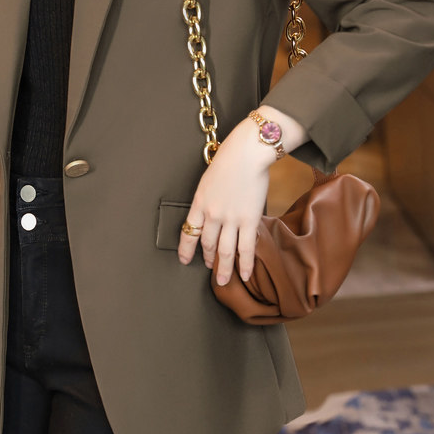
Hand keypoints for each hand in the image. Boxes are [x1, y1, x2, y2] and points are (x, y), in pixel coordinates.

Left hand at [177, 123, 270, 283]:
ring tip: (223, 281)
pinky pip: (245, 248)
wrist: (247, 153)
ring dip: (223, 269)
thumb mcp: (209, 179)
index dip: (185, 248)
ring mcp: (230, 219)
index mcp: (199, 202)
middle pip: (207, 244)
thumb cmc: (230, 160)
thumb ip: (209, 197)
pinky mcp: (248, 220)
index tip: (184, 260)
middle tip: (210, 270)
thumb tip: (212, 208)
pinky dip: (245, 264)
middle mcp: (212, 214)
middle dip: (208, 259)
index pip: (188, 231)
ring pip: (225, 251)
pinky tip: (245, 275)